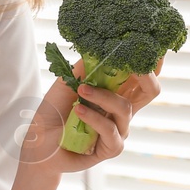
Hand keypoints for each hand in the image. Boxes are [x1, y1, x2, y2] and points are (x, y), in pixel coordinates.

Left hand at [17, 57, 160, 175]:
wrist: (38, 142)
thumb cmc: (54, 111)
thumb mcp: (67, 83)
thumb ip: (85, 68)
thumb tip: (100, 47)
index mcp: (115, 91)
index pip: (140, 74)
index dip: (149, 60)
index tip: (145, 41)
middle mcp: (122, 110)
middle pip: (151, 91)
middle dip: (147, 74)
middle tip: (134, 63)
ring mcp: (119, 129)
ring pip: (124, 108)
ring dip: (102, 96)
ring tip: (81, 91)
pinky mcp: (111, 148)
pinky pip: (110, 130)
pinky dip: (93, 118)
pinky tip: (79, 111)